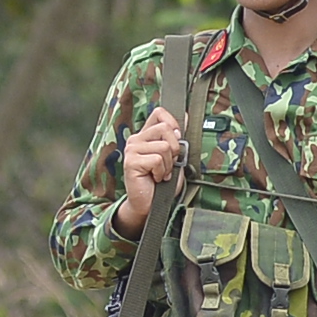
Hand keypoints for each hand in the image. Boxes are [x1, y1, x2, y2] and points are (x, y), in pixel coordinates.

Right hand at [116, 108, 183, 235]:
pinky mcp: (131, 162)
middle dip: (175, 148)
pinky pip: (157, 160)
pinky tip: (156, 178)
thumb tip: (185, 116)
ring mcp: (132, 150)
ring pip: (164, 146)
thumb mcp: (175, 157)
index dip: (174, 123)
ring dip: (169, 164)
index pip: (159, 113)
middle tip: (170, 163)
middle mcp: (136, 139)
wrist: (151, 204)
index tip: (178, 138)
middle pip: (165, 128)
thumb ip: (177, 138)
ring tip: (162, 173)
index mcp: (146, 135)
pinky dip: (162, 172)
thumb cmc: (163, 182)